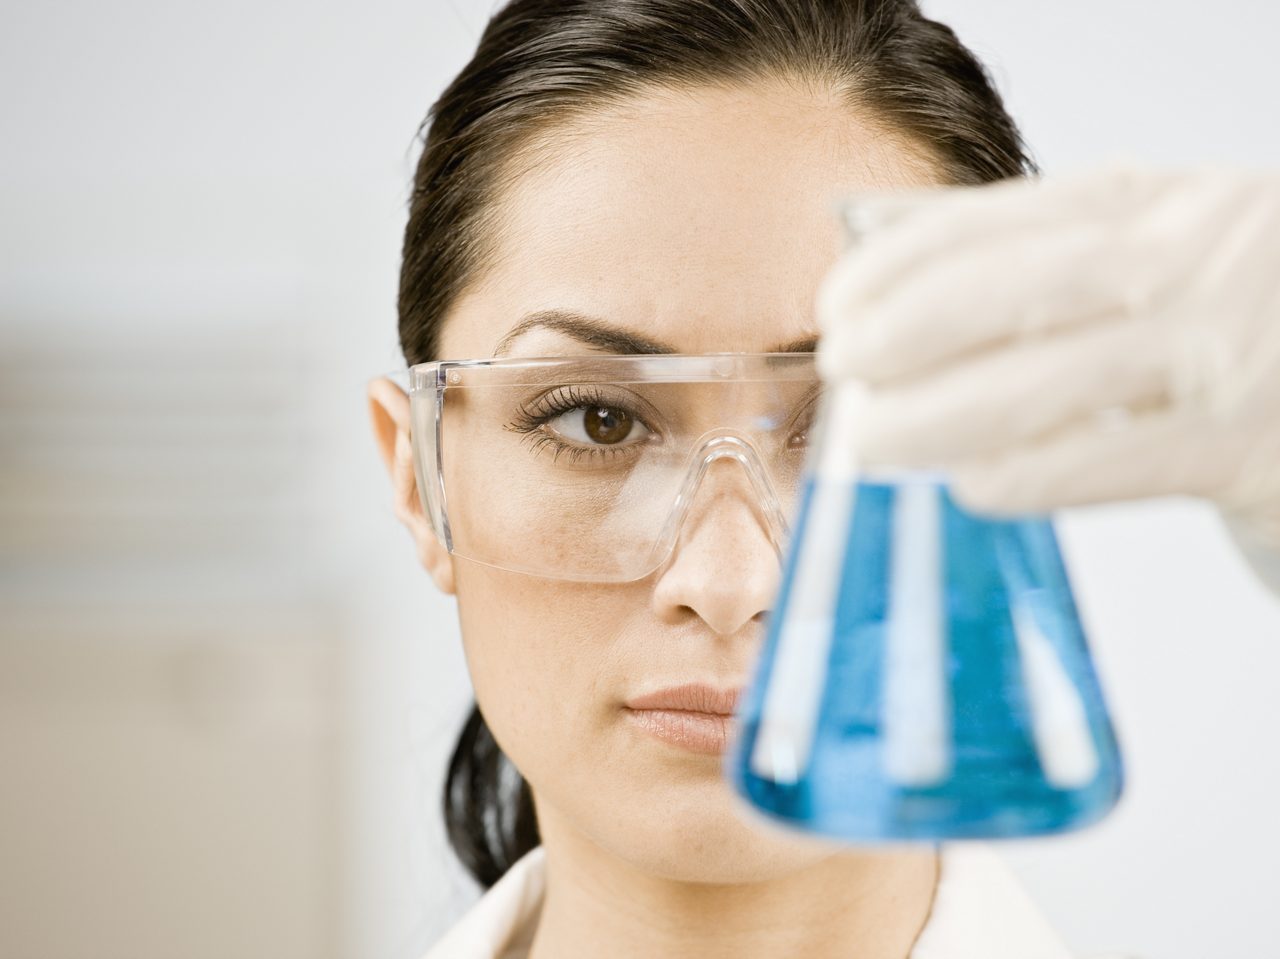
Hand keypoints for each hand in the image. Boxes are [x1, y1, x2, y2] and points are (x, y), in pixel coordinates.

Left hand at [815, 165, 1279, 590]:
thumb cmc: (1251, 324)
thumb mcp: (1167, 256)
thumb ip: (1055, 256)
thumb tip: (900, 274)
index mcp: (1163, 205)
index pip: (998, 220)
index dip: (899, 264)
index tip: (839, 301)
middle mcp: (1194, 265)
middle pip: (1005, 295)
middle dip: (899, 335)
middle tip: (843, 369)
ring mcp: (1222, 358)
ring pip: (1036, 386)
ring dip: (932, 418)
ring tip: (874, 439)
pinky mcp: (1242, 454)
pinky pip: (1094, 467)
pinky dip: (1013, 476)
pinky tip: (968, 482)